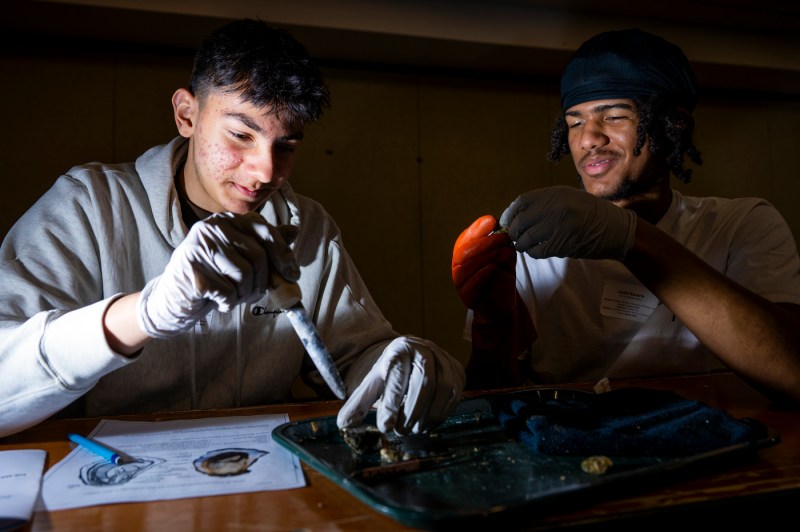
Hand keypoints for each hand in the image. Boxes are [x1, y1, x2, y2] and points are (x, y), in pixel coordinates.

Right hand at [137, 212, 298, 337]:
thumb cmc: (214, 276)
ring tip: (234, 296)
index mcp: (228, 219)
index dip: (283, 255)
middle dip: (262, 281)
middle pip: (258, 255)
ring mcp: (199, 247)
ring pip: (244, 274)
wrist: (175, 297)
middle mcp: (213, 227)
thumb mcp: (241, 256)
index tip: (293, 276)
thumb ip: (265, 244)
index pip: (266, 232)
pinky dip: (228, 303)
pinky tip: (218, 302)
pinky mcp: (191, 270)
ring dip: (245, 294)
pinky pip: (227, 292)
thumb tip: (294, 231)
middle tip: (254, 295)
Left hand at [337, 336, 464, 433]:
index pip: (397, 374)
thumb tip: (343, 425)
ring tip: (414, 430)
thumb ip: (359, 403)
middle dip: (413, 412)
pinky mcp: (457, 370)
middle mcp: (424, 349)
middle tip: (401, 432)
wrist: (412, 354)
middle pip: (424, 382)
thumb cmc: (390, 372)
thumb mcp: (372, 383)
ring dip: (429, 415)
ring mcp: (444, 358)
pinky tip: (427, 423)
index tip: (385, 427)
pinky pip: (455, 394)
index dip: (392, 402)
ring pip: (443, 389)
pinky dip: (442, 414)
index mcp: (399, 350)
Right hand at [452, 214, 516, 318]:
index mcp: (464, 253)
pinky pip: (470, 285)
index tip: (492, 221)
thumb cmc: (502, 278)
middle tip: (504, 237)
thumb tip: (504, 227)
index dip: (477, 228)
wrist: (504, 305)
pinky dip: (482, 274)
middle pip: (464, 251)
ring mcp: (460, 282)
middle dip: (485, 241)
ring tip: (505, 251)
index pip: (465, 238)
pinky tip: (494, 268)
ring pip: (467, 266)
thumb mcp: (504, 256)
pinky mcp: (466, 297)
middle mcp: (459, 266)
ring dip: (487, 256)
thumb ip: (502, 243)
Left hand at [499, 186, 636, 259]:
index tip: (505, 222)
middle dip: (513, 231)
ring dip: (521, 244)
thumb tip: (517, 214)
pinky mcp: (564, 243)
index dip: (509, 214)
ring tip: (525, 245)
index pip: (521, 202)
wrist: (617, 230)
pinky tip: (537, 251)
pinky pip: (537, 250)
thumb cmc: (591, 214)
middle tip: (514, 237)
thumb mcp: (569, 198)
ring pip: (526, 238)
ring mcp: (559, 225)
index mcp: (555, 193)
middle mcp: (556, 207)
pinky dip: (533, 253)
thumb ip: (545, 203)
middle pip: (520, 221)